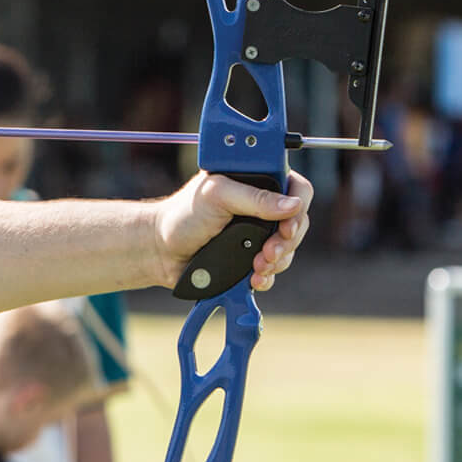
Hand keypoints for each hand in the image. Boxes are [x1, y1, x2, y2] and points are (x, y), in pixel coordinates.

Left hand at [152, 170, 312, 291]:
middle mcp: (263, 207)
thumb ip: (253, 198)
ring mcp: (259, 234)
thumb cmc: (182, 215)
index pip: (297, 187)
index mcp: (257, 181)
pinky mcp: (253, 258)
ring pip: (289, 248)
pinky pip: (274, 269)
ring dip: (278, 261)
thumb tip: (292, 205)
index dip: (300, 206)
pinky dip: (268, 276)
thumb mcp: (216, 196)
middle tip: (268, 252)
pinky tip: (255, 279)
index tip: (287, 227)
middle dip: (288, 240)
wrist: (161, 252)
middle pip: (298, 222)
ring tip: (257, 267)